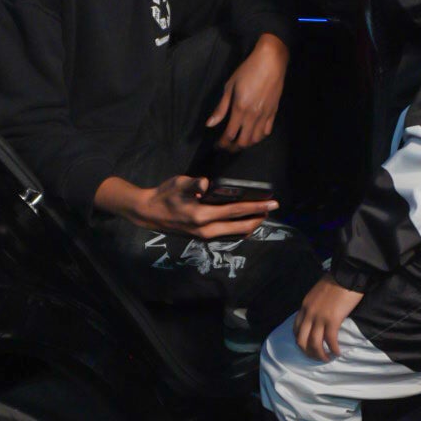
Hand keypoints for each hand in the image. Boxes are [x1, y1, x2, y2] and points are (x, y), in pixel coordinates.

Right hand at [94, 173, 278, 239]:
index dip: (255, 207)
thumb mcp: (178, 184)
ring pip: (234, 233)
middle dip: (258, 218)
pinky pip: (226, 235)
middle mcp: (206, 229)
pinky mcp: (202, 237)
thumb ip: (194, 183)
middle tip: (272, 209)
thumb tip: (206, 182)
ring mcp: (204, 236)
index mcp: (202, 215)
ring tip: (261, 215)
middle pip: (240, 226)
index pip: (235, 211)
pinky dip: (238, 229)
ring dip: (250, 225)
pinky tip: (244, 223)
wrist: (148, 213)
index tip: (271, 203)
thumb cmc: (164, 195)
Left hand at [206, 34, 288, 150]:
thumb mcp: (230, 86)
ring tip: (239, 141)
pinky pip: (266, 131)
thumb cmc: (247, 70)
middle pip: (243, 141)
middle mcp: (253, 116)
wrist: (271, 62)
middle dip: (233, 148)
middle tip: (227, 147)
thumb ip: (221, 108)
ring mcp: (265, 115)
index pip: (230, 134)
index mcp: (240, 109)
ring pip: (256, 139)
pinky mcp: (274, 112)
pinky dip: (259, 137)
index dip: (222, 143)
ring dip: (246, 144)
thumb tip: (210, 124)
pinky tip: (253, 134)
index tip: (217, 145)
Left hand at [293, 276, 364, 360]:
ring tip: (327, 358)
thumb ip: (315, 304)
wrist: (346, 274)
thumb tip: (320, 312)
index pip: (296, 328)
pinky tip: (337, 353)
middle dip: (308, 352)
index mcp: (304, 306)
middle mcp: (309, 314)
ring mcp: (319, 318)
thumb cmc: (336, 280)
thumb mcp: (318, 292)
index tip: (308, 346)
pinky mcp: (332, 320)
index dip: (300, 341)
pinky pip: (330, 340)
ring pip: (315, 343)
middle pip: (302, 340)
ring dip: (320, 354)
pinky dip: (333, 349)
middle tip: (316, 357)